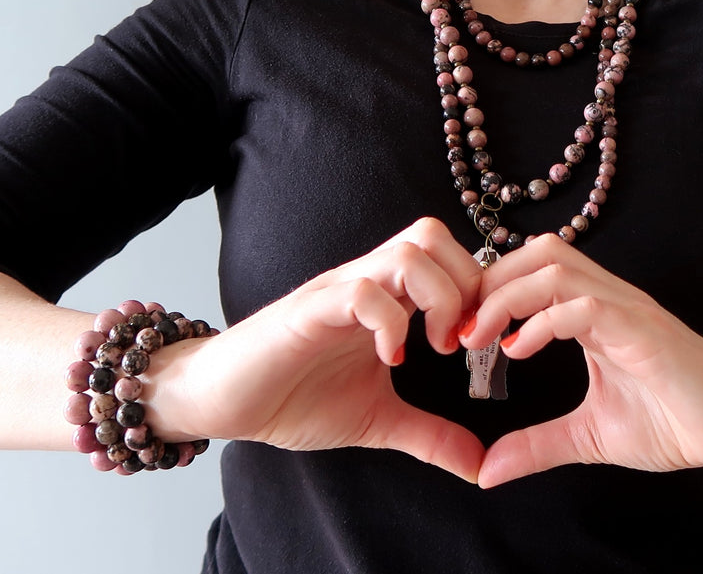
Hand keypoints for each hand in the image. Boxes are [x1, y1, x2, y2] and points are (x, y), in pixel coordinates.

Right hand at [149, 217, 485, 481]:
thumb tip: (480, 466)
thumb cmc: (293, 398)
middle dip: (467, 286)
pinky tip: (391, 359)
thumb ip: (430, 436)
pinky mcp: (308, 312)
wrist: (221, 402)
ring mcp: (338, 293)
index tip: (481, 345)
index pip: (450, 254)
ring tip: (435, 349)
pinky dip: (390, 322)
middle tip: (464, 342)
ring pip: (408, 252)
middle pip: (434, 235)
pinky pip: (361, 292)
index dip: (478, 290)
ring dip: (438, 299)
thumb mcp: (378, 420)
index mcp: (387, 298)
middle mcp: (366, 283)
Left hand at [462, 234, 702, 488]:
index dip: (488, 291)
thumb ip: (538, 445)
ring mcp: (628, 310)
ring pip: (555, 267)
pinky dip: (543, 321)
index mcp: (595, 313)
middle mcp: (609, 299)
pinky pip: (585, 306)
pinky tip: (518, 350)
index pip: (532, 271)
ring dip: (506, 296)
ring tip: (479, 337)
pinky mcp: (645, 331)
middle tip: (459, 329)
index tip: (459, 332)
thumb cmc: (677, 423)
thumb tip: (485, 472)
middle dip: (488, 283)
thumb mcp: (590, 436)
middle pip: (537, 253)